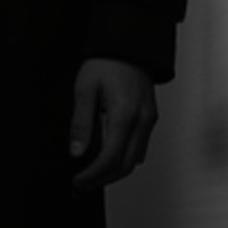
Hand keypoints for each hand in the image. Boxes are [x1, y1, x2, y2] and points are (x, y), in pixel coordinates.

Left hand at [67, 57, 155, 192]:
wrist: (128, 44)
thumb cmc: (106, 62)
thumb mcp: (84, 89)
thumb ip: (81, 123)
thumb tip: (77, 151)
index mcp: (124, 115)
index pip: (110, 159)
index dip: (93, 176)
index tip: (77, 181)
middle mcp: (142, 121)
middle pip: (126, 166)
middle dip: (103, 179)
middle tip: (82, 183)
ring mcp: (149, 120)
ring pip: (136, 160)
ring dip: (114, 172)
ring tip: (92, 173)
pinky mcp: (150, 118)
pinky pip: (140, 147)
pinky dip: (125, 158)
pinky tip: (108, 156)